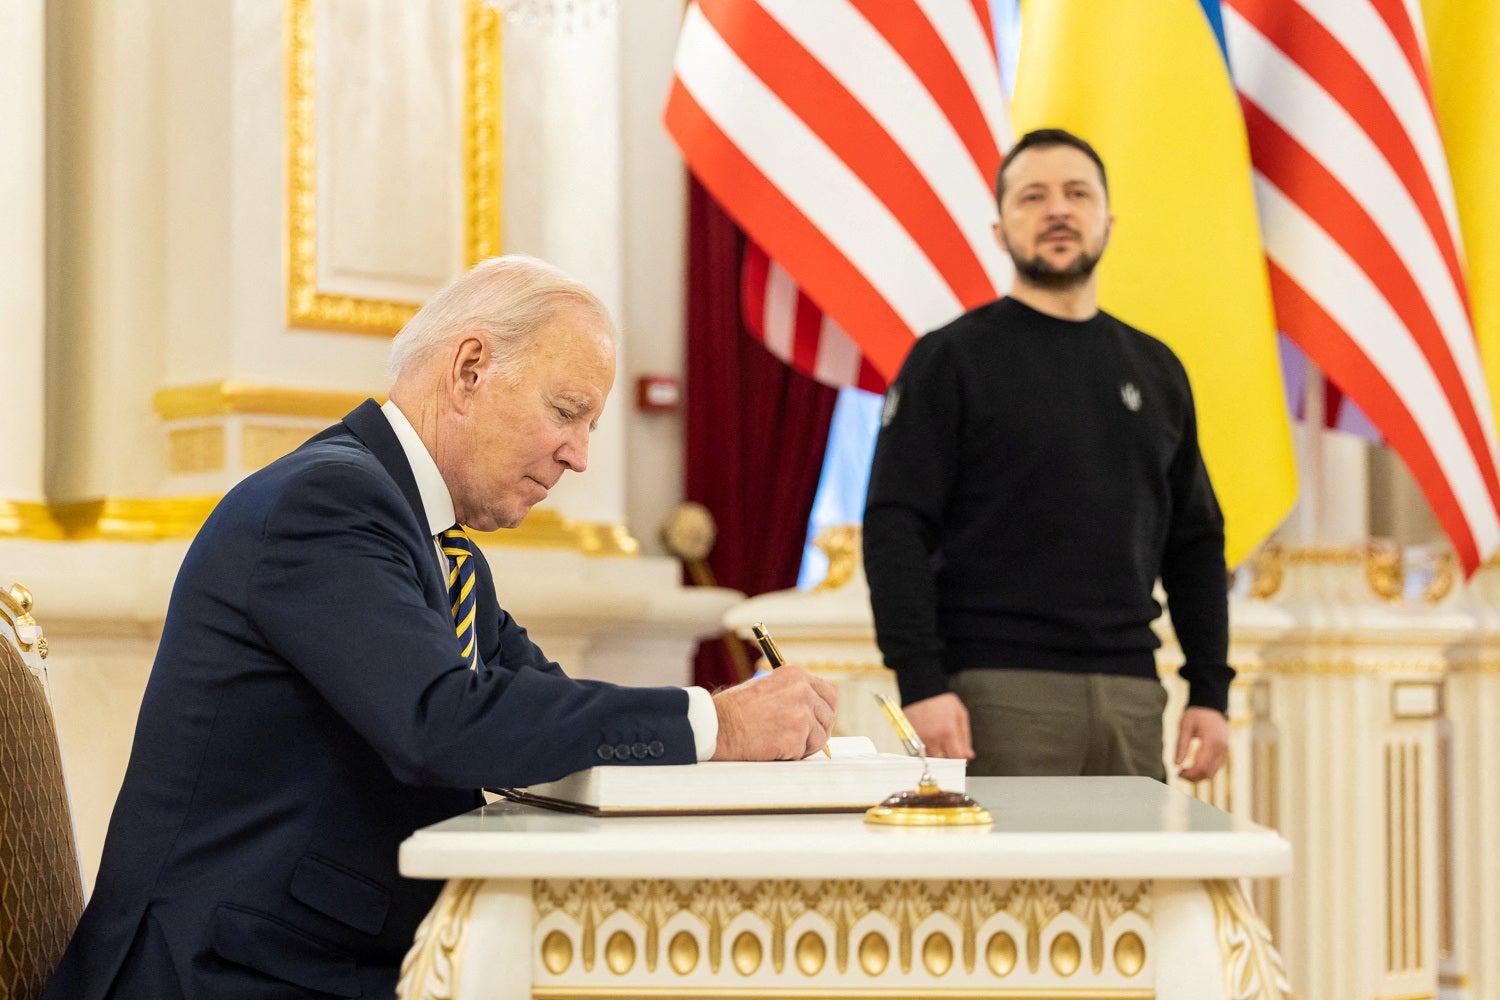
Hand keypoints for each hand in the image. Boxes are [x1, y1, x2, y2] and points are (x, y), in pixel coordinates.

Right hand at [711, 664, 837, 760]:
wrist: (717, 725)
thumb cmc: (735, 709)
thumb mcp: (767, 688)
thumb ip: (791, 694)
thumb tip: (812, 711)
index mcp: (796, 676)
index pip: (829, 694)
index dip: (824, 711)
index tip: (818, 721)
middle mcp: (802, 691)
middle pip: (828, 716)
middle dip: (818, 730)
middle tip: (802, 739)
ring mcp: (801, 714)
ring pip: (820, 737)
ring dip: (804, 745)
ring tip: (781, 744)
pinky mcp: (795, 737)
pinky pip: (804, 752)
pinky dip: (791, 755)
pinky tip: (772, 749)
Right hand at [903, 692, 973, 759]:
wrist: (921, 691)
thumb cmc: (942, 702)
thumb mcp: (960, 716)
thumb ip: (965, 738)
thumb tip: (969, 756)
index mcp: (947, 732)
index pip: (956, 758)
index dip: (961, 761)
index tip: (961, 760)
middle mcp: (932, 738)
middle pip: (942, 762)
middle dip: (948, 761)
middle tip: (950, 754)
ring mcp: (919, 739)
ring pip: (929, 760)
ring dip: (936, 758)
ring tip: (938, 747)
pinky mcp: (909, 738)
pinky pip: (917, 755)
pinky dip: (924, 754)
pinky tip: (928, 745)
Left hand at [1175, 706, 1228, 780]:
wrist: (1211, 706)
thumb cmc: (1196, 714)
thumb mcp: (1185, 726)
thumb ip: (1181, 746)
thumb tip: (1176, 764)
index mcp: (1212, 740)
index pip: (1201, 765)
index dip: (1189, 773)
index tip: (1177, 773)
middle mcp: (1222, 748)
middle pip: (1208, 772)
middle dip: (1193, 777)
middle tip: (1179, 774)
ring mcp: (1225, 751)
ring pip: (1213, 773)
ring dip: (1198, 776)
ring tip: (1184, 772)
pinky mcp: (1225, 752)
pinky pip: (1215, 767)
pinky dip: (1204, 771)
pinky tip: (1193, 768)